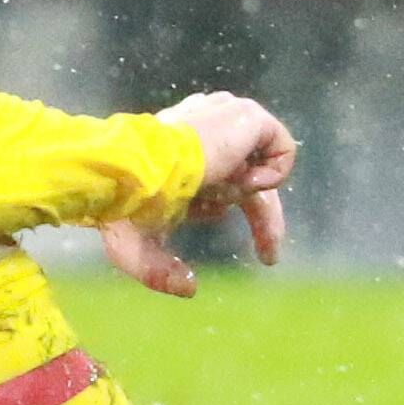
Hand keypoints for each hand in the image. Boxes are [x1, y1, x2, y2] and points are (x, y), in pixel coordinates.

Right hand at [99, 89, 295, 297]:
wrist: (133, 171)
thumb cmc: (122, 202)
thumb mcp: (134, 245)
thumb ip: (157, 271)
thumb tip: (190, 290)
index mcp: (179, 148)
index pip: (227, 178)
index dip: (248, 215)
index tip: (266, 257)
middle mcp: (205, 126)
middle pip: (253, 177)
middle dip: (265, 220)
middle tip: (269, 256)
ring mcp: (226, 115)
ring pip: (259, 163)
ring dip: (245, 191)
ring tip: (219, 194)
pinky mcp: (245, 114)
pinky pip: (281, 146)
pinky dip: (272, 172)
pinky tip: (240, 180)